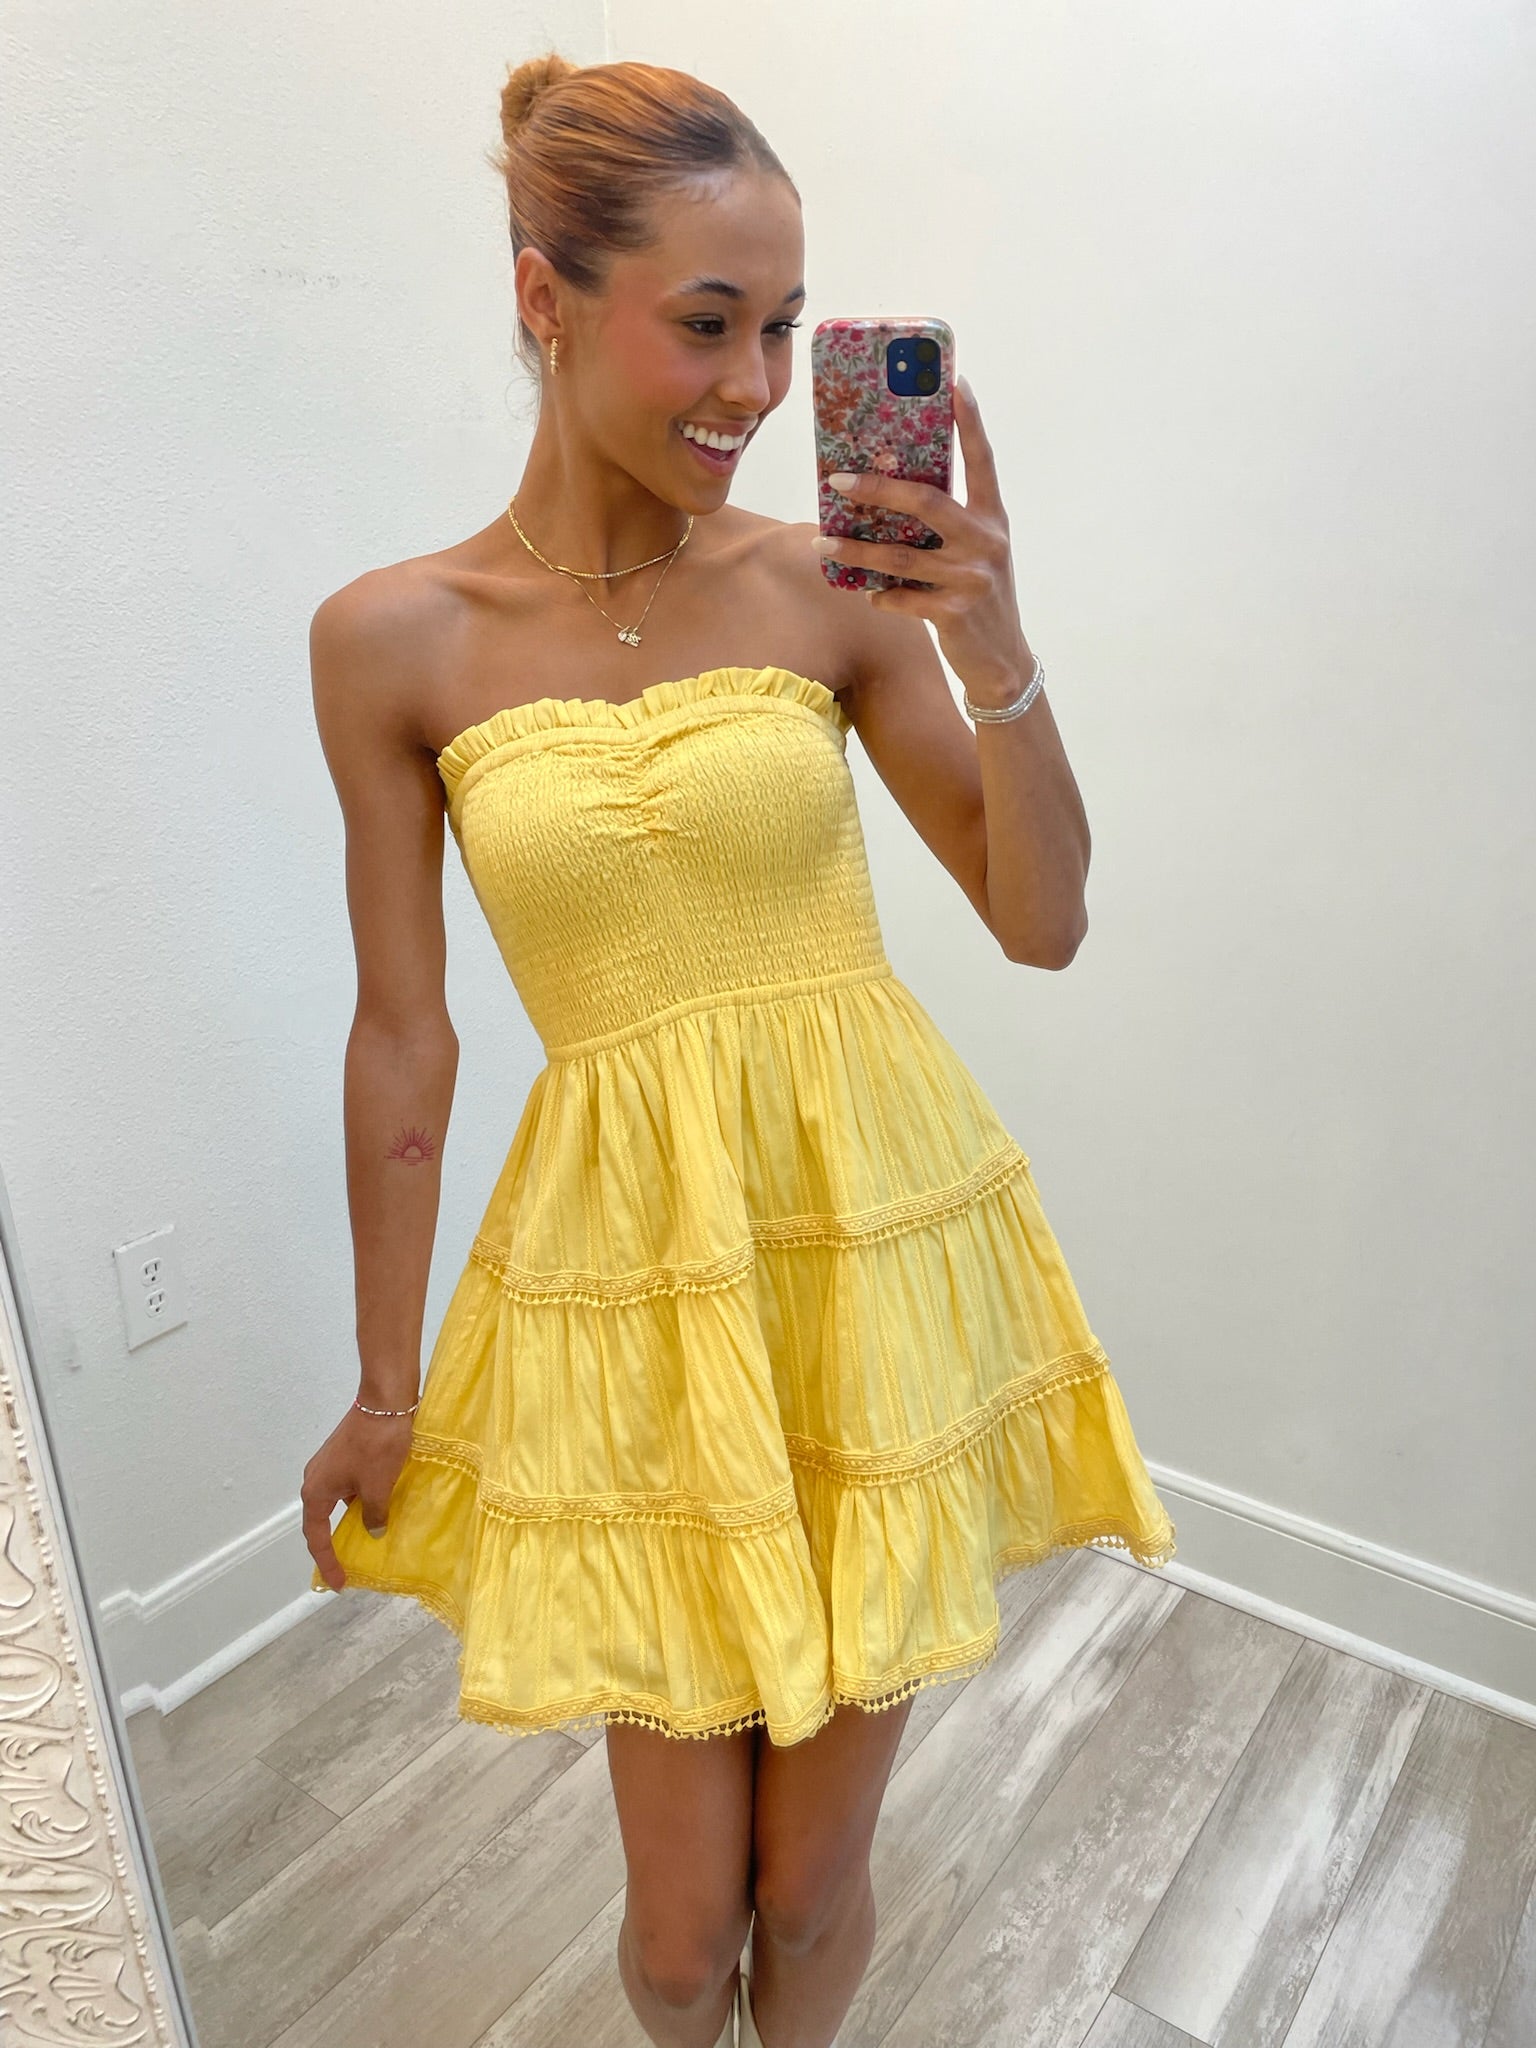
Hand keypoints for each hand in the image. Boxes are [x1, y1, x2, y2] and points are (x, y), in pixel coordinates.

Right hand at [302, 1405, 414, 1590]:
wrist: (385, 1401)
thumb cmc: (377, 1447)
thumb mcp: (378, 1487)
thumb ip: (373, 1515)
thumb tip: (373, 1531)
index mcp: (317, 1492)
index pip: (317, 1537)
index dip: (327, 1562)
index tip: (339, 1583)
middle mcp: (316, 1479)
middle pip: (322, 1521)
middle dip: (335, 1545)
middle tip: (349, 1567)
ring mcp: (330, 1465)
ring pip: (338, 1502)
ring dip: (352, 1519)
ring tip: (370, 1539)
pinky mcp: (344, 1455)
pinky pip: (349, 1487)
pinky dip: (361, 1501)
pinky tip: (380, 1508)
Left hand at [813, 375, 1031, 701]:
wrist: (1002, 661)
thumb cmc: (979, 597)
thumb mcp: (976, 554)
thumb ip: (948, 526)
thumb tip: (887, 497)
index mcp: (992, 518)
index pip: (983, 461)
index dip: (971, 422)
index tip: (957, 382)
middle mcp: (986, 541)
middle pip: (926, 501)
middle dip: (878, 488)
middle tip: (838, 479)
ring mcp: (970, 578)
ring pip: (901, 555)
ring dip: (856, 549)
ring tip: (823, 541)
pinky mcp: (954, 613)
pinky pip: (902, 598)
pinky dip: (881, 596)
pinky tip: (869, 595)